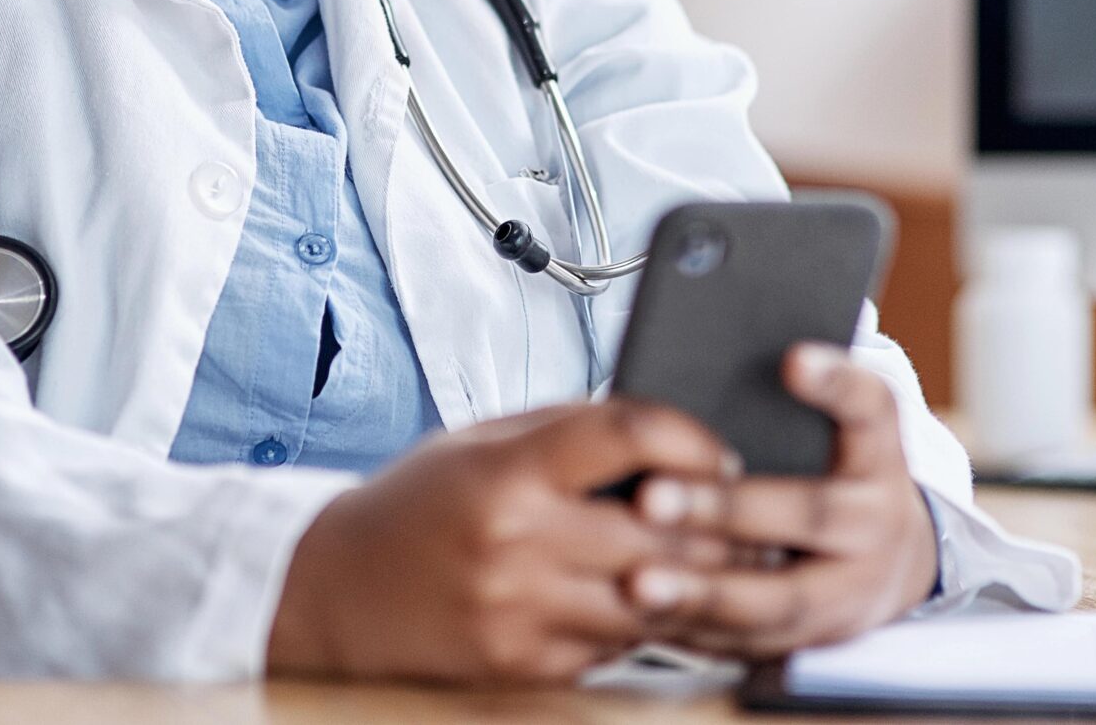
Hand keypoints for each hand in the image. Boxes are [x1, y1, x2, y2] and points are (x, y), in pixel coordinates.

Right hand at [267, 399, 739, 683]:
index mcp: (506, 471)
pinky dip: (648, 623)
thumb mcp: (479, 442)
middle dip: (725, 522)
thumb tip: (661, 428)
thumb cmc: (413, 506)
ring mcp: (522, 614)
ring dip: (702, 582)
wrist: (331, 592)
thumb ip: (566, 432)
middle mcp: (516, 544)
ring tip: (737, 562)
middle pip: (662, 529)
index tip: (719, 449)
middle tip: (765, 513)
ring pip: (653, 599)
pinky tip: (666, 602)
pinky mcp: (525, 668)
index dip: (692, 437)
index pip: (629, 434)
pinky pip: (617, 647)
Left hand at [620, 343, 939, 658]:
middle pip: (810, 513)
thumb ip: (807, 392)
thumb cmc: (841, 471)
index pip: (872, 408)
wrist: (900, 563)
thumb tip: (733, 346)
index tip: (791, 358)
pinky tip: (643, 615)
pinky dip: (697, 629)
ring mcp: (854, 591)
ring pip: (780, 599)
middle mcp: (877, 523)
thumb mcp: (843, 426)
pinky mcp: (818, 640)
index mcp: (881, 455)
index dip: (836, 383)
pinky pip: (754, 642)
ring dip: (704, 592)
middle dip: (726, 508)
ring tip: (638, 581)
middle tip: (650, 497)